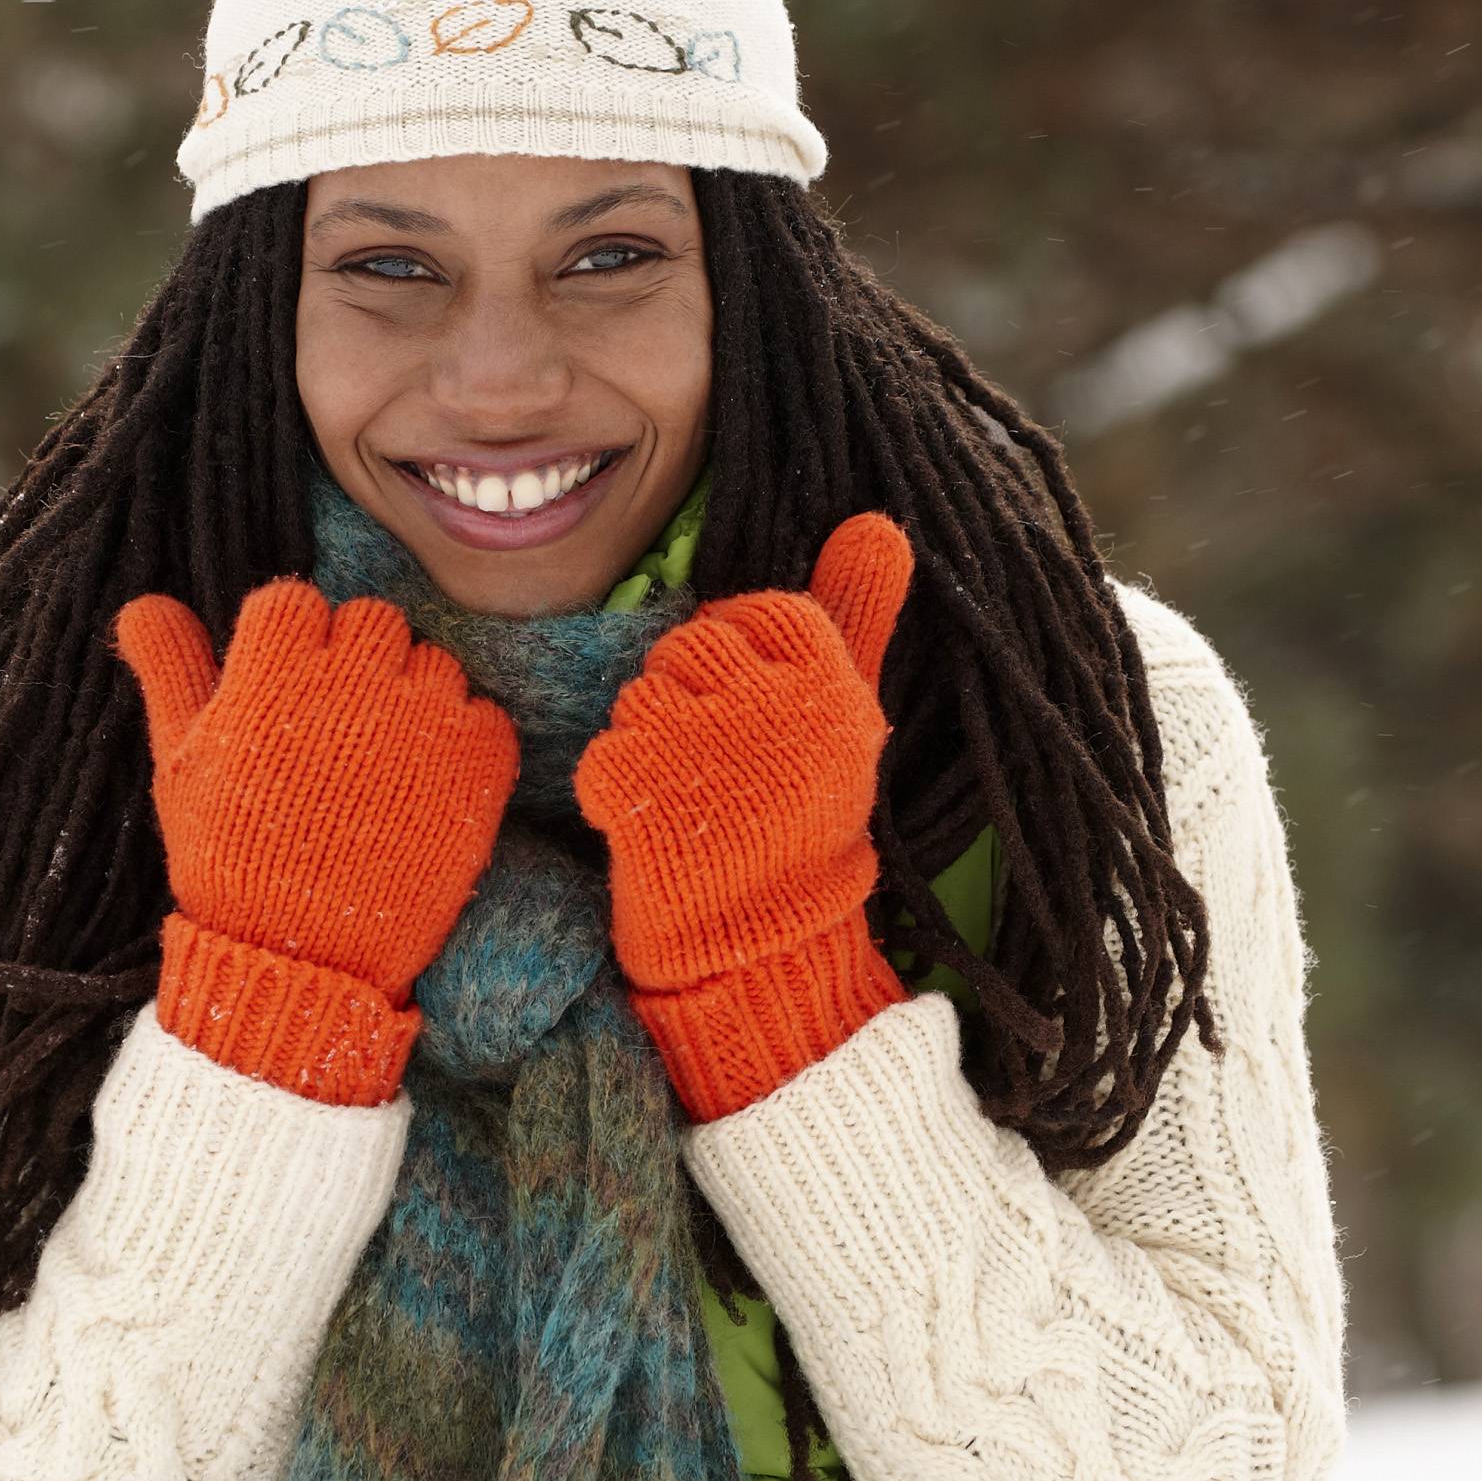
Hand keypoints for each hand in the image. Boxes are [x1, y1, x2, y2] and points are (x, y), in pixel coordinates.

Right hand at [115, 581, 517, 1104]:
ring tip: (378, 768)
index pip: (293, 602)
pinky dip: (460, 742)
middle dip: (353, 664)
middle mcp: (355, 677)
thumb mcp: (181, 764)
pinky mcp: (478, 760)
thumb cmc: (228, 860)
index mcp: (275, 669)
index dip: (288, 647)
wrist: (299, 960)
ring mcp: (423, 717)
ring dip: (409, 700)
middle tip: (332, 733)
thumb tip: (143, 603)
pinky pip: (482, 713)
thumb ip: (171, 671)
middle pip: (370, 620)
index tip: (282, 694)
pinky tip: (423, 787)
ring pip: (430, 661)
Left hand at [575, 514, 915, 1119]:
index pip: (759, 615)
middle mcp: (772, 704)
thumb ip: (859, 614)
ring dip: (649, 749)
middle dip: (690, 704)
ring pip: (640, 697)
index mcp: (830, 683)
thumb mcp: (847, 721)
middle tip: (722, 776)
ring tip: (694, 807)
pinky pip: (603, 753)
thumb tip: (878, 521)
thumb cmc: (806, 834)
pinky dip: (614, 795)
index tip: (756, 723)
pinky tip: (654, 834)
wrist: (770, 959)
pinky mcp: (639, 787)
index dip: (742, 663)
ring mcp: (703, 746)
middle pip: (690, 647)